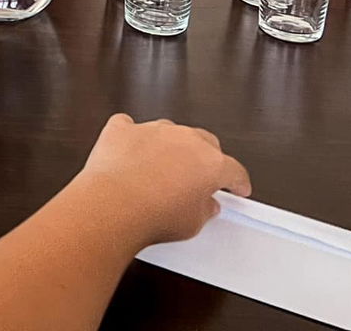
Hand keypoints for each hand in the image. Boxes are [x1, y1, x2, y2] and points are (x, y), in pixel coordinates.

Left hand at [74, 113, 251, 248]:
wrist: (113, 205)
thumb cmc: (154, 215)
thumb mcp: (193, 224)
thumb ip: (204, 209)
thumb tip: (204, 205)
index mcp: (210, 162)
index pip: (234, 170)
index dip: (237, 181)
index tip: (237, 187)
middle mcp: (184, 139)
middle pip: (204, 142)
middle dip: (205, 158)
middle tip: (200, 177)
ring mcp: (152, 130)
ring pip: (169, 131)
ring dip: (169, 146)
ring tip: (161, 169)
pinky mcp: (122, 129)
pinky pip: (129, 126)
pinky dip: (130, 137)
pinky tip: (128, 151)